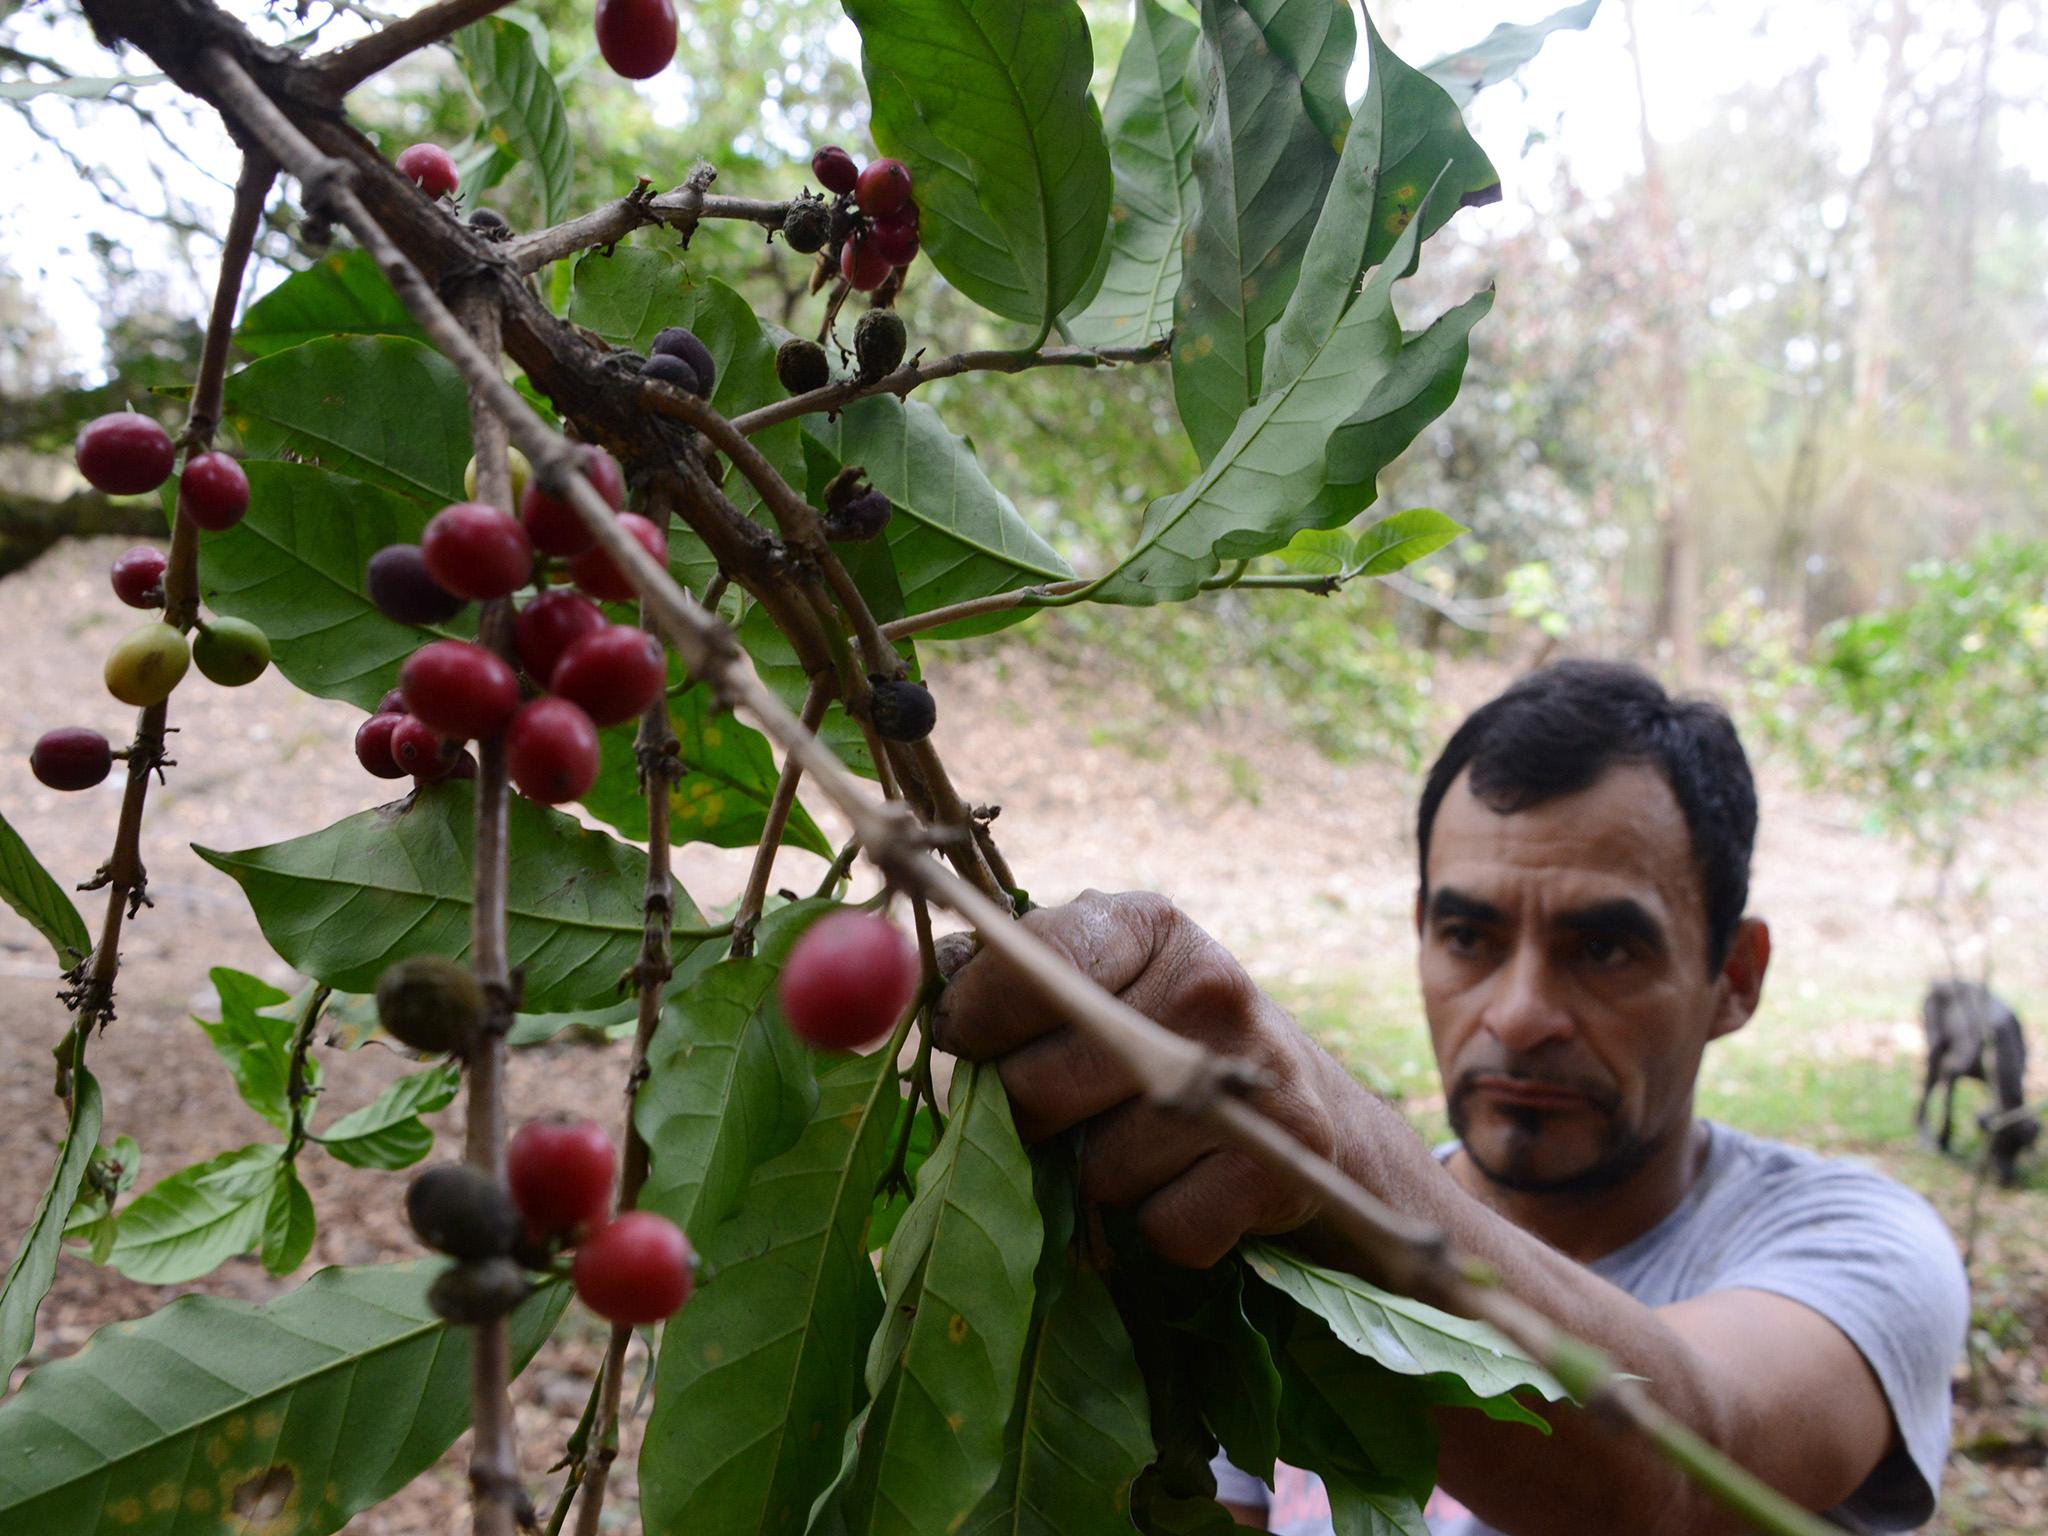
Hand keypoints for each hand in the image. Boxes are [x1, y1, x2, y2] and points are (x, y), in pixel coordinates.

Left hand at [934, 889, 1343, 1267]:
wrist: (1300, 1102)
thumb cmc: (1157, 1033)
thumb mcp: (1097, 976)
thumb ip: (1011, 976)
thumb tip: (927, 980)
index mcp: (1147, 925)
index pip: (1033, 964)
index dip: (976, 1014)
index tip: (961, 1039)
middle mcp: (1206, 986)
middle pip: (1041, 1085)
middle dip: (1024, 1119)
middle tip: (1051, 1114)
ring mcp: (1247, 1075)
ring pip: (1098, 1170)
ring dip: (1094, 1181)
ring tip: (1130, 1144)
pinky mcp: (1279, 1163)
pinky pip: (1162, 1227)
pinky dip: (1155, 1228)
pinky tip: (1180, 1185)